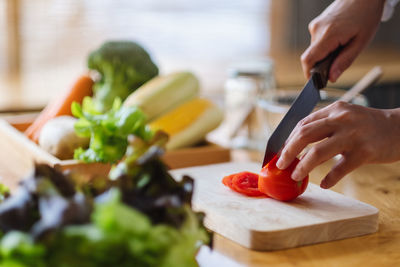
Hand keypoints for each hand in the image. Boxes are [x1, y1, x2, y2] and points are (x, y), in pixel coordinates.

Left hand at [276, 102, 399, 188]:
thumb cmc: (368, 125)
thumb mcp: (346, 117)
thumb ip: (324, 126)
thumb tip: (297, 145)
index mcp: (334, 109)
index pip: (303, 123)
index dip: (288, 139)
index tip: (280, 152)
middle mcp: (341, 119)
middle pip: (304, 135)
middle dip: (288, 151)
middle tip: (280, 164)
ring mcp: (353, 135)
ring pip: (318, 152)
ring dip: (303, 166)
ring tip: (295, 175)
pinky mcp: (365, 152)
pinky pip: (341, 168)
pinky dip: (330, 178)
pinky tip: (324, 184)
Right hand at [301, 0, 384, 81]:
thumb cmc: (366, 15)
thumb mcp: (360, 42)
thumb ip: (344, 61)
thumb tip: (331, 77)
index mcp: (328, 35)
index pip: (308, 60)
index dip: (309, 73)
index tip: (315, 81)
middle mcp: (317, 29)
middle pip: (312, 56)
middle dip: (323, 63)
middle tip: (339, 60)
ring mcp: (315, 25)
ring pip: (315, 48)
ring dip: (326, 53)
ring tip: (343, 44)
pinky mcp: (316, 23)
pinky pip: (317, 40)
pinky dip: (326, 45)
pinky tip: (339, 38)